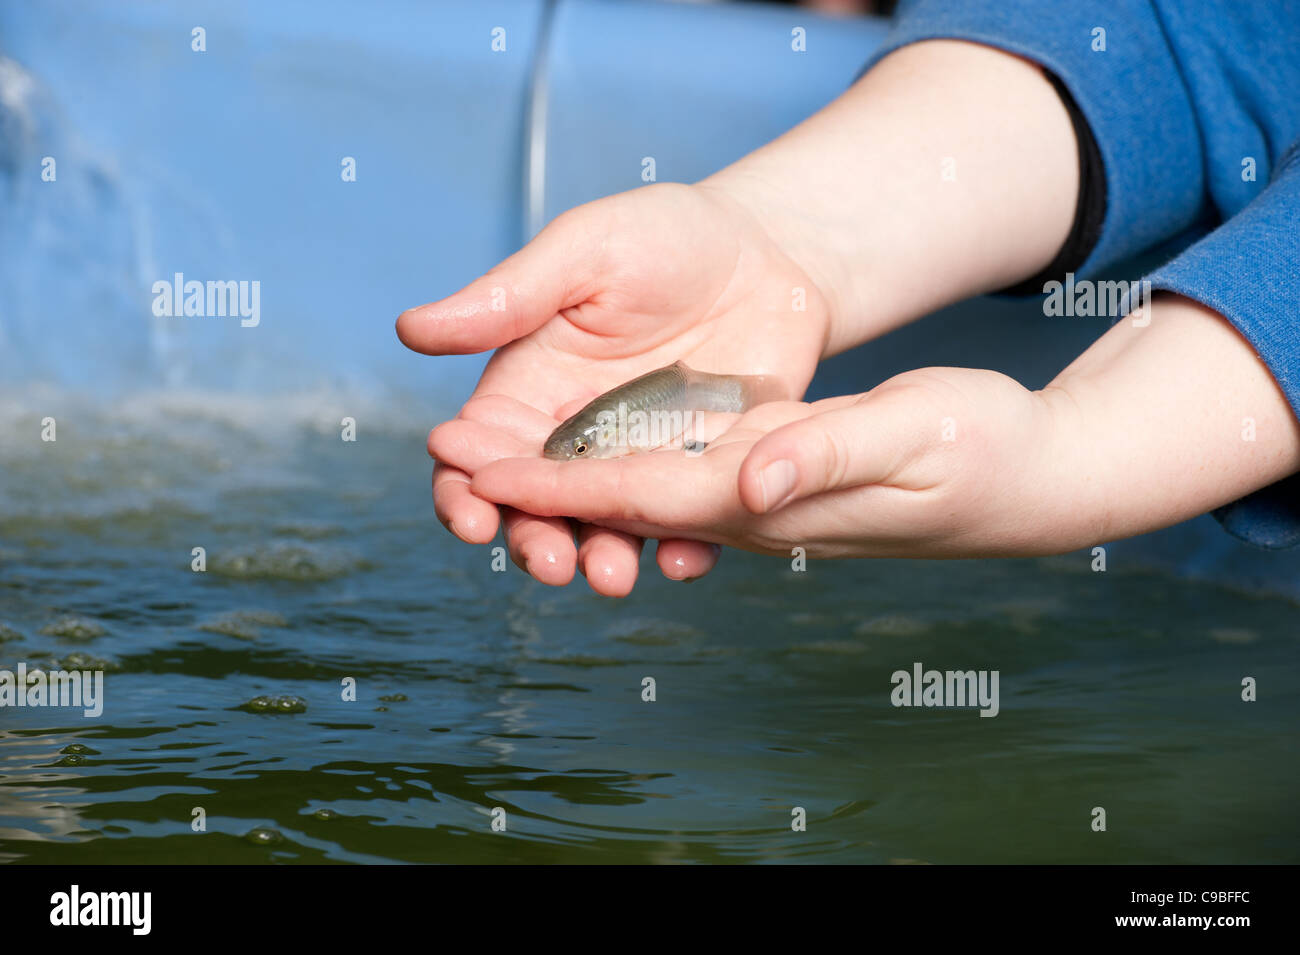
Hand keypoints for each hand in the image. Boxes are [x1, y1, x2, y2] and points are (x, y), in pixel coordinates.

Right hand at [397, 182, 831, 593]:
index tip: (472, 515)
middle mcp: (577, 438)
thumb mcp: (583, 251)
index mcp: (528, 388)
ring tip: (612, 577)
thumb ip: (507, 298)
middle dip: (535, 539)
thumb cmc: (662, 235)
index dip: (465, 490)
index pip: (479, 454)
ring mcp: (641, 462)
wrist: (765, 250)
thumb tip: (410, 330)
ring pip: (608, 527)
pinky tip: (683, 560)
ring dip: (603, 559)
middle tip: (552, 561)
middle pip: (538, 506)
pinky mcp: (702, 474)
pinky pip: (689, 522)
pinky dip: (684, 548)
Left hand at [465, 297, 1299, 566]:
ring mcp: (759, 496)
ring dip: (567, 488)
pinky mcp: (772, 476)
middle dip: (538, 498)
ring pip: (641, 495)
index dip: (555, 488)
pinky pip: (680, 477)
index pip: (638, 498)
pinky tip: (584, 453)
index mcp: (768, 499)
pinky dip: (621, 469)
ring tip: (490, 467)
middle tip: (450, 472)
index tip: (479, 474)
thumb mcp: (911, 435)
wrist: (1016, 474)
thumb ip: (827, 453)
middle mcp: (750, 507)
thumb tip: (748, 481)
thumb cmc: (975, 452)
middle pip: (622, 506)